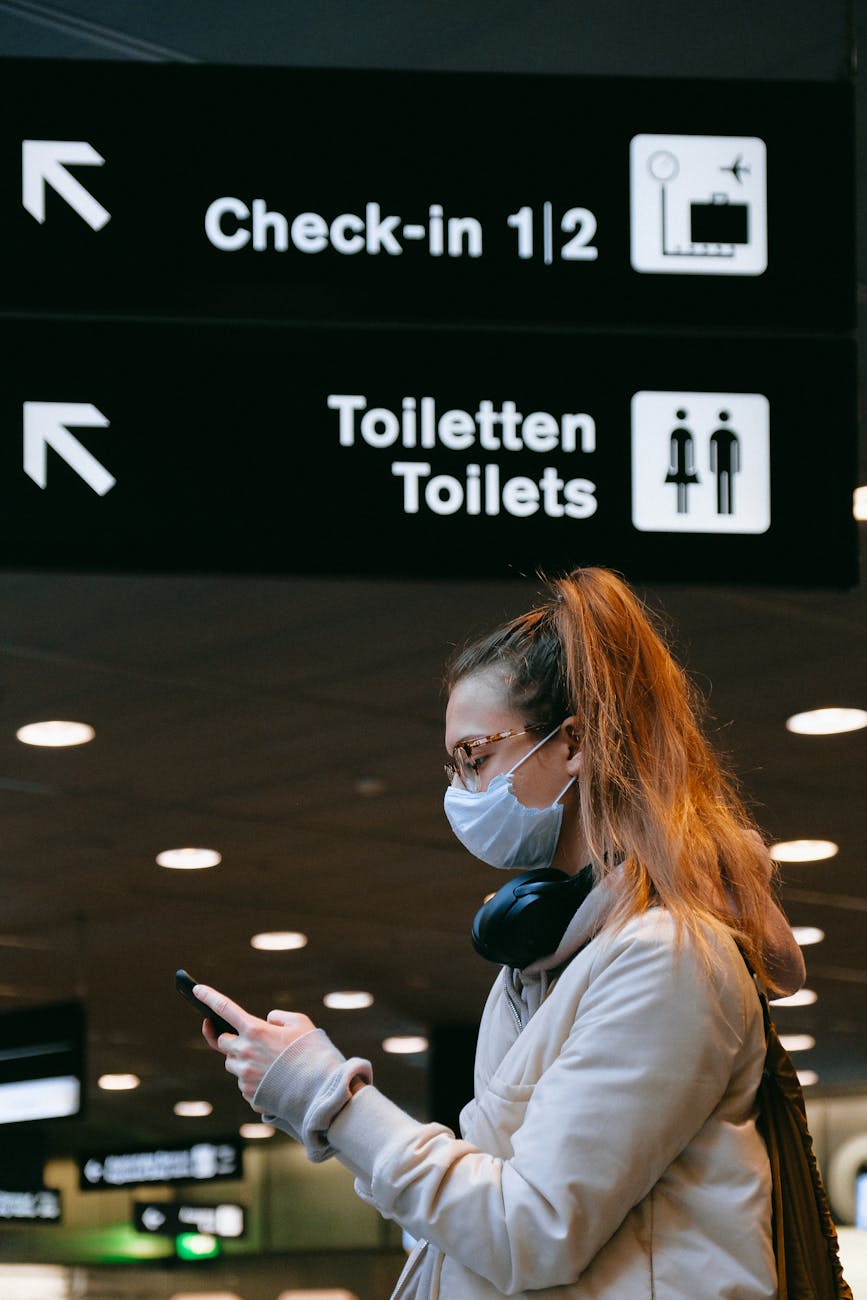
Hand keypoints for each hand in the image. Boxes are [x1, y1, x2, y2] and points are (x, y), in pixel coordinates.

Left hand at [194, 983, 315, 1105]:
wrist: (321, 1091)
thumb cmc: (314, 1053)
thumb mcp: (301, 1023)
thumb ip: (279, 1017)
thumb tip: (266, 1022)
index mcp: (255, 1030)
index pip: (225, 1008)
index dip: (209, 997)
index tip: (196, 990)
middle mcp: (245, 1052)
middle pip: (224, 1041)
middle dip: (234, 1039)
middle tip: (254, 1042)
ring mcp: (244, 1076)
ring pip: (233, 1064)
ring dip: (244, 1060)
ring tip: (271, 1065)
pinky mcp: (248, 1094)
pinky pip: (243, 1083)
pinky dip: (255, 1079)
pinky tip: (274, 1081)